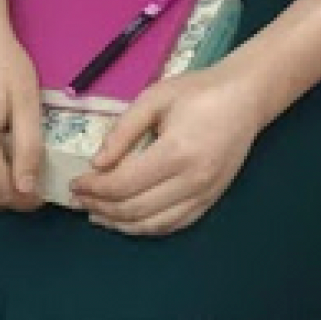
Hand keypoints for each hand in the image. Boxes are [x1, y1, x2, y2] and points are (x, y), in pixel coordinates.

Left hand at [71, 63, 265, 235]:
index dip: (94, 189)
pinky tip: (128, 221)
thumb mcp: (155, 98)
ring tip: (96, 214)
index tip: (75, 183)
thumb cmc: (198, 91)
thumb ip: (123, 131)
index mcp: (176, 153)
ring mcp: (204, 195)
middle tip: (79, 200)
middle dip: (100, 207)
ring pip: (153, 225)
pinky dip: (146, 228)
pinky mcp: (211, 200)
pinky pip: (173, 225)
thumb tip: (97, 163)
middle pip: (134, 209)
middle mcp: (191, 181)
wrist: (245, 97)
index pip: (123, 184)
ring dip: (120, 224)